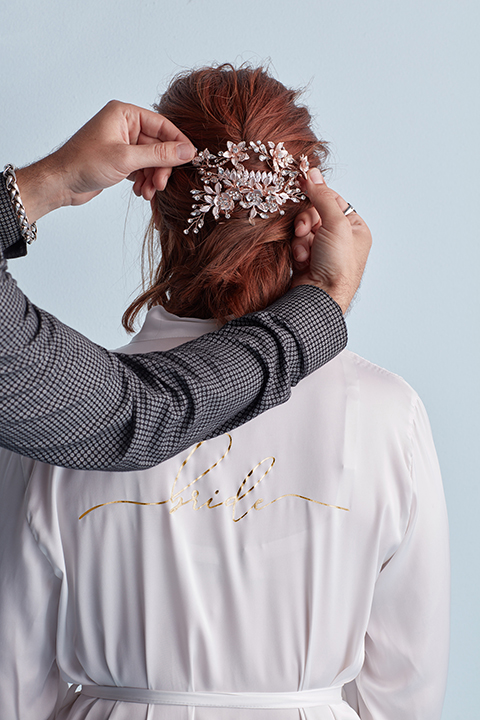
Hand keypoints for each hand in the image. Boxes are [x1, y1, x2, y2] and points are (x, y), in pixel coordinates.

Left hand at [16, 101, 195, 221]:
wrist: (60, 183)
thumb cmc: (84, 163)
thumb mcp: (126, 158)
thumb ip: (159, 154)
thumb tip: (187, 152)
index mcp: (124, 114)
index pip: (162, 125)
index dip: (177, 143)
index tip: (190, 158)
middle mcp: (124, 126)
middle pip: (158, 145)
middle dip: (161, 167)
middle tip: (161, 184)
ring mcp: (122, 144)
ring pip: (151, 160)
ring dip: (153, 177)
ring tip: (148, 192)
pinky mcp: (120, 160)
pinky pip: (142, 169)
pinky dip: (144, 181)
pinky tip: (140, 192)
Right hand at [291, 168, 371, 313]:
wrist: (321, 298)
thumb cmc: (338, 268)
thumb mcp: (336, 224)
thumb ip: (323, 197)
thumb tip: (312, 173)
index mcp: (355, 229)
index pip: (333, 201)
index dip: (318, 195)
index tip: (302, 185)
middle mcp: (341, 239)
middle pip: (315, 214)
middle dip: (307, 222)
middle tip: (306, 230)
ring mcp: (323, 250)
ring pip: (303, 229)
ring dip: (301, 238)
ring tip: (305, 252)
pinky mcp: (308, 260)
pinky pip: (297, 244)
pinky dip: (297, 250)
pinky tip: (301, 260)